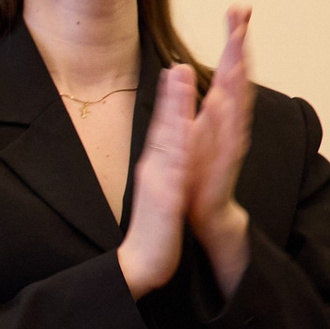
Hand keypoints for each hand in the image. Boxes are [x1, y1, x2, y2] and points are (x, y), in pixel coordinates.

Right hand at [117, 64, 194, 298]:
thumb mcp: (157, 192)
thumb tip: (163, 152)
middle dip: (173, 94)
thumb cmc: (152, 230)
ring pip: (169, 140)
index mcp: (155, 167)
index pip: (162, 128)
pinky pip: (176, 170)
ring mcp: (159, 183)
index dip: (170, 99)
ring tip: (180, 83)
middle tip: (178, 64)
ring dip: (175, 109)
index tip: (175, 70)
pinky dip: (181, 146)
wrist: (140, 264)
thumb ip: (160, 170)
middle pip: (163, 127)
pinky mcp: (166, 200)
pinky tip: (188, 129)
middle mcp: (154, 170)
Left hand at [186, 6, 254, 287]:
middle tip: (241, 12)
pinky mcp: (220, 171)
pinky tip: (220, 102)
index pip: (231, 72)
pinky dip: (225, 124)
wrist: (206, 220)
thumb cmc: (199, 176)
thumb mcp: (196, 134)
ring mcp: (227, 148)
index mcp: (222, 118)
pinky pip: (225, 144)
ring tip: (236, 47)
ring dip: (236, 77)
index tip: (237, 7)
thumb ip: (201, 105)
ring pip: (236, 107)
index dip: (235, 40)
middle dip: (239, 46)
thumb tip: (193, 74)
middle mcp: (230, 128)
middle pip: (238, 80)